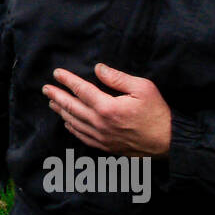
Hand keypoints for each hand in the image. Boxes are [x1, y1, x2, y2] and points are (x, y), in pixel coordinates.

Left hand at [42, 63, 170, 155]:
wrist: (168, 142)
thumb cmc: (157, 113)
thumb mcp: (143, 88)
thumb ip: (118, 78)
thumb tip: (98, 68)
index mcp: (108, 107)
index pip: (81, 90)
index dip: (67, 80)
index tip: (56, 73)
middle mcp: (100, 123)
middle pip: (71, 107)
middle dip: (57, 96)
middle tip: (45, 89)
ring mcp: (101, 137)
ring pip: (74, 122)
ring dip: (61, 111)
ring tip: (52, 102)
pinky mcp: (105, 146)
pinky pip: (82, 136)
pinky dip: (71, 127)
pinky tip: (67, 121)